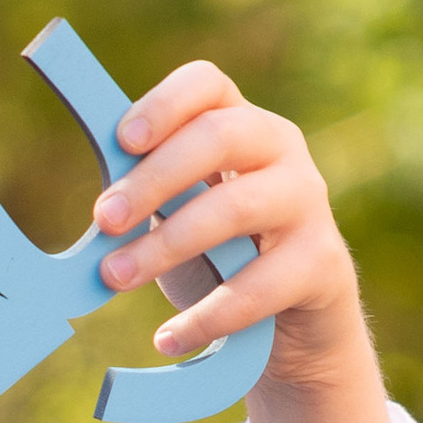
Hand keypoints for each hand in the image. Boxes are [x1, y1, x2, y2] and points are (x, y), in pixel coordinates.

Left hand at [91, 58, 366, 386]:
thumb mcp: (181, 215)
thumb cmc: (221, 259)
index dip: (164, 104)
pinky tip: (166, 338)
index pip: (207, 84)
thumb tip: (99, 208)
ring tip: (115, 278)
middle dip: (154, 178)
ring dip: (166, 244)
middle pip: (218, 137)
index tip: (122, 140)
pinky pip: (259, 285)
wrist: (291, 329)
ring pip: (235, 208)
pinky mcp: (323, 262)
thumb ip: (148, 196)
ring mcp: (308, 202)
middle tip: (104, 219)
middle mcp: (281, 149)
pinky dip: (207, 314)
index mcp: (240, 123)